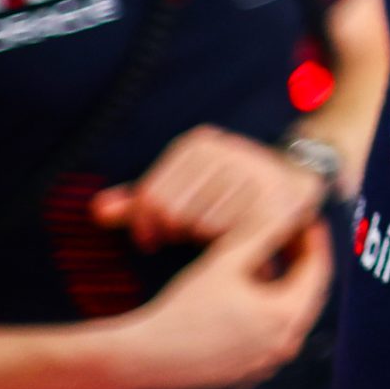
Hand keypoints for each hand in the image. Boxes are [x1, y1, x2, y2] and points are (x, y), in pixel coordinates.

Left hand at [92, 125, 327, 250]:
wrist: (294, 182)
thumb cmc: (224, 193)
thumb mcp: (181, 190)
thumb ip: (141, 202)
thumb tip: (96, 211)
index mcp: (197, 144)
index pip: (151, 195)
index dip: (142, 226)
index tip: (151, 240)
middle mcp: (225, 150)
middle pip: (174, 213)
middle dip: (176, 233)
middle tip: (189, 236)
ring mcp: (252, 170)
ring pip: (201, 225)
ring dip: (204, 239)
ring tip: (215, 232)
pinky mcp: (273, 195)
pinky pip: (232, 233)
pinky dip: (227, 244)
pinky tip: (233, 238)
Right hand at [104, 217, 331, 388]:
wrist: (145, 358)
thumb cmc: (183, 310)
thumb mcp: (225, 264)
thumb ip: (261, 235)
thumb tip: (289, 211)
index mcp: (286, 317)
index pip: (318, 270)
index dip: (314, 240)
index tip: (307, 220)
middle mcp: (285, 345)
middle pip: (307, 294)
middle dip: (302, 261)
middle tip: (290, 234)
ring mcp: (268, 363)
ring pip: (289, 317)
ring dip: (285, 287)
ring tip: (271, 258)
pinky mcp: (250, 374)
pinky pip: (270, 337)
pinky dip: (269, 313)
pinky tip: (251, 293)